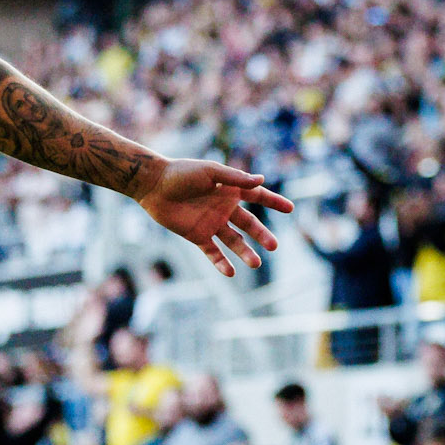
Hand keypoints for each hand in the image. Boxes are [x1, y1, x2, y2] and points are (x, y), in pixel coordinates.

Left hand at [137, 158, 292, 277]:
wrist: (154, 185)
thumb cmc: (182, 173)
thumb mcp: (210, 172)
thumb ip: (235, 178)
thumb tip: (261, 180)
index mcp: (229, 190)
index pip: (257, 196)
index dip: (273, 202)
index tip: (290, 209)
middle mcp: (224, 208)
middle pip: (249, 224)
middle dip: (262, 235)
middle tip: (274, 246)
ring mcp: (211, 223)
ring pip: (233, 241)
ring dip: (244, 252)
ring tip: (256, 263)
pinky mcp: (197, 235)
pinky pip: (212, 252)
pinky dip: (221, 262)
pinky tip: (230, 272)